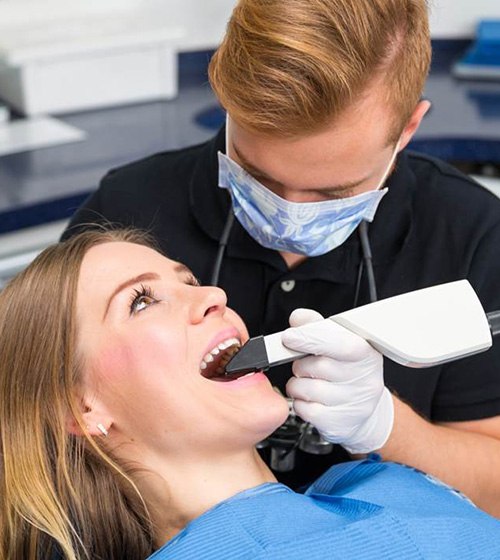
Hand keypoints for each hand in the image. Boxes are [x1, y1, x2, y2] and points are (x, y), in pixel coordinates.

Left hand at [283, 308, 393, 453]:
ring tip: (310, 383)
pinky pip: (304, 409)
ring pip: (306, 389)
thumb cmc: (347, 371)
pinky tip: (311, 399)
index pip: (336, 342)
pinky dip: (300, 403)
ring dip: (298, 385)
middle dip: (301, 364)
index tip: (289, 337)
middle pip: (316, 366)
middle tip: (308, 366)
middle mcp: (364, 378)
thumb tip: (298, 318)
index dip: (309, 338)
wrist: (363, 409)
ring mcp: (354, 403)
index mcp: (365, 352)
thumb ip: (316, 326)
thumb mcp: (338, 342)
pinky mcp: (340, 423)